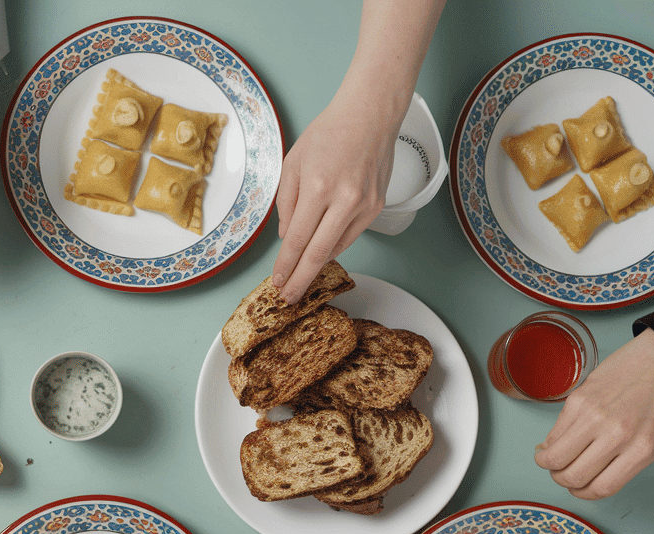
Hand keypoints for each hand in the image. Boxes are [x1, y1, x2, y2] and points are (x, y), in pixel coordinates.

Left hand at [271, 84, 397, 303]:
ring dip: (317, 266)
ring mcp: (364, 206)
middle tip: (289, 298)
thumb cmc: (328, 134)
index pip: (297, 239)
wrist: (369, 116)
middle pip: (318, 254)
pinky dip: (333, 246)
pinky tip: (321, 251)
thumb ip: (286, 202)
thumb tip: (288, 237)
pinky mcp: (376, 208)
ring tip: (301, 278)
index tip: (277, 281)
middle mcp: (344, 200)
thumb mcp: (293, 163)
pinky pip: (350, 236)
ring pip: (336, 248)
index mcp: (318, 188)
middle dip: (301, 280)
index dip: (286, 265)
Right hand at [535, 328, 653, 499]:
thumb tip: (580, 474)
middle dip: (561, 480)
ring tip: (550, 458)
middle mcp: (616, 435)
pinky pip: (554, 431)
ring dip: (546, 463)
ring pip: (554, 456)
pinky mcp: (577, 399)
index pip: (600, 488)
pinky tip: (557, 438)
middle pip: (572, 476)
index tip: (578, 489)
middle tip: (562, 473)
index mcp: (640, 451)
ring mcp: (594, 416)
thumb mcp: (653, 442)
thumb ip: (621, 464)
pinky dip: (551, 440)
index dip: (582, 494)